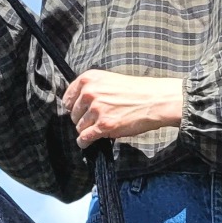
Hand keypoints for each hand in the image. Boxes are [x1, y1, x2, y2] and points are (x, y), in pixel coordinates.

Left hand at [62, 71, 183, 148]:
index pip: (68, 98)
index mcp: (89, 79)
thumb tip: (78, 104)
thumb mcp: (108, 81)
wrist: (153, 100)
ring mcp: (96, 109)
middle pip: (74, 114)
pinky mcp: (103, 125)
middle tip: (94, 121)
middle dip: (81, 119)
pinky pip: (85, 137)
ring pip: (79, 127)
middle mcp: (90, 93)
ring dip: (86, 131)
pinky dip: (84, 142)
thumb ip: (92, 89)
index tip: (78, 112)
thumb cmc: (134, 91)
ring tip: (97, 129)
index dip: (73, 108)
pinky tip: (86, 143)